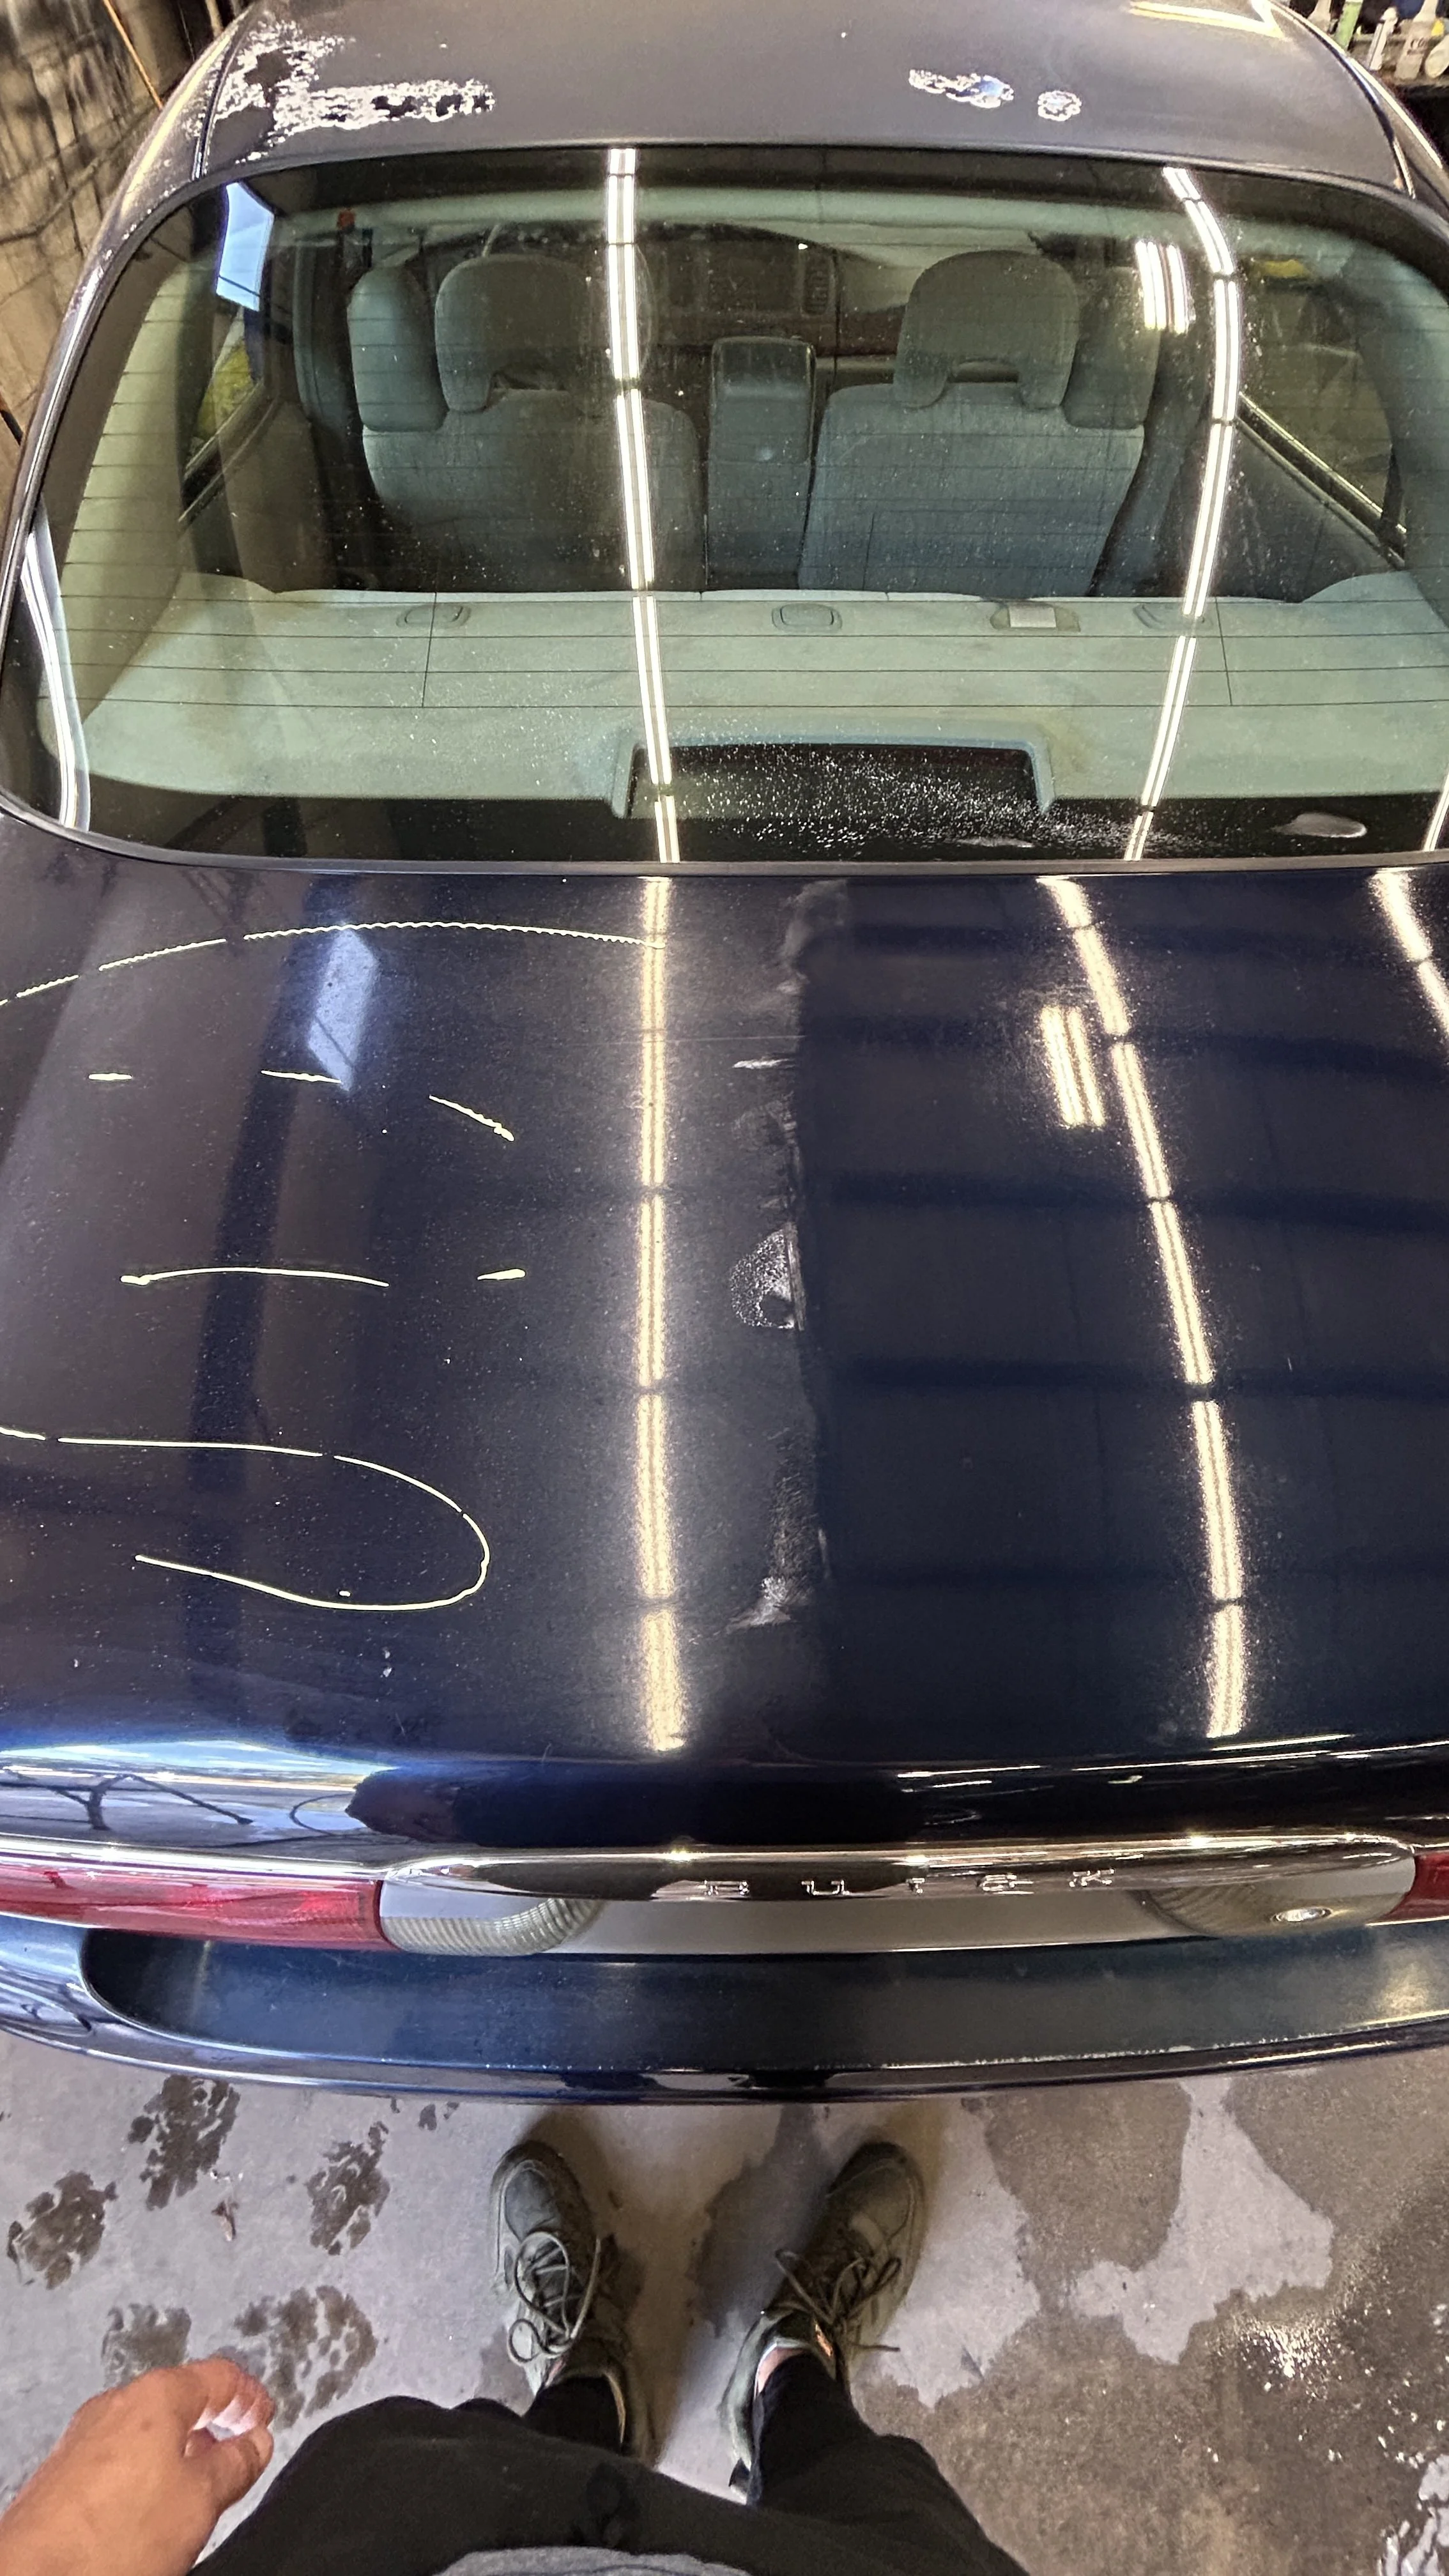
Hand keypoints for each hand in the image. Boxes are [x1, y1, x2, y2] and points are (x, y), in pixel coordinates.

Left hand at [0, 2357, 273, 2575]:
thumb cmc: (116, 2536)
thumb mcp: (201, 2500)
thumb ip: (234, 2465)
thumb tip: (256, 2442)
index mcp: (155, 2396)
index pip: (217, 2376)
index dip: (248, 2396)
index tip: (262, 2415)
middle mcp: (114, 2406)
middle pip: (176, 2401)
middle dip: (209, 2426)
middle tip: (234, 2453)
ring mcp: (82, 2441)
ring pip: (143, 2434)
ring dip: (174, 2454)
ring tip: (194, 2491)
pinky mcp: (60, 2477)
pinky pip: (115, 2461)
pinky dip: (142, 2475)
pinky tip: (146, 2513)